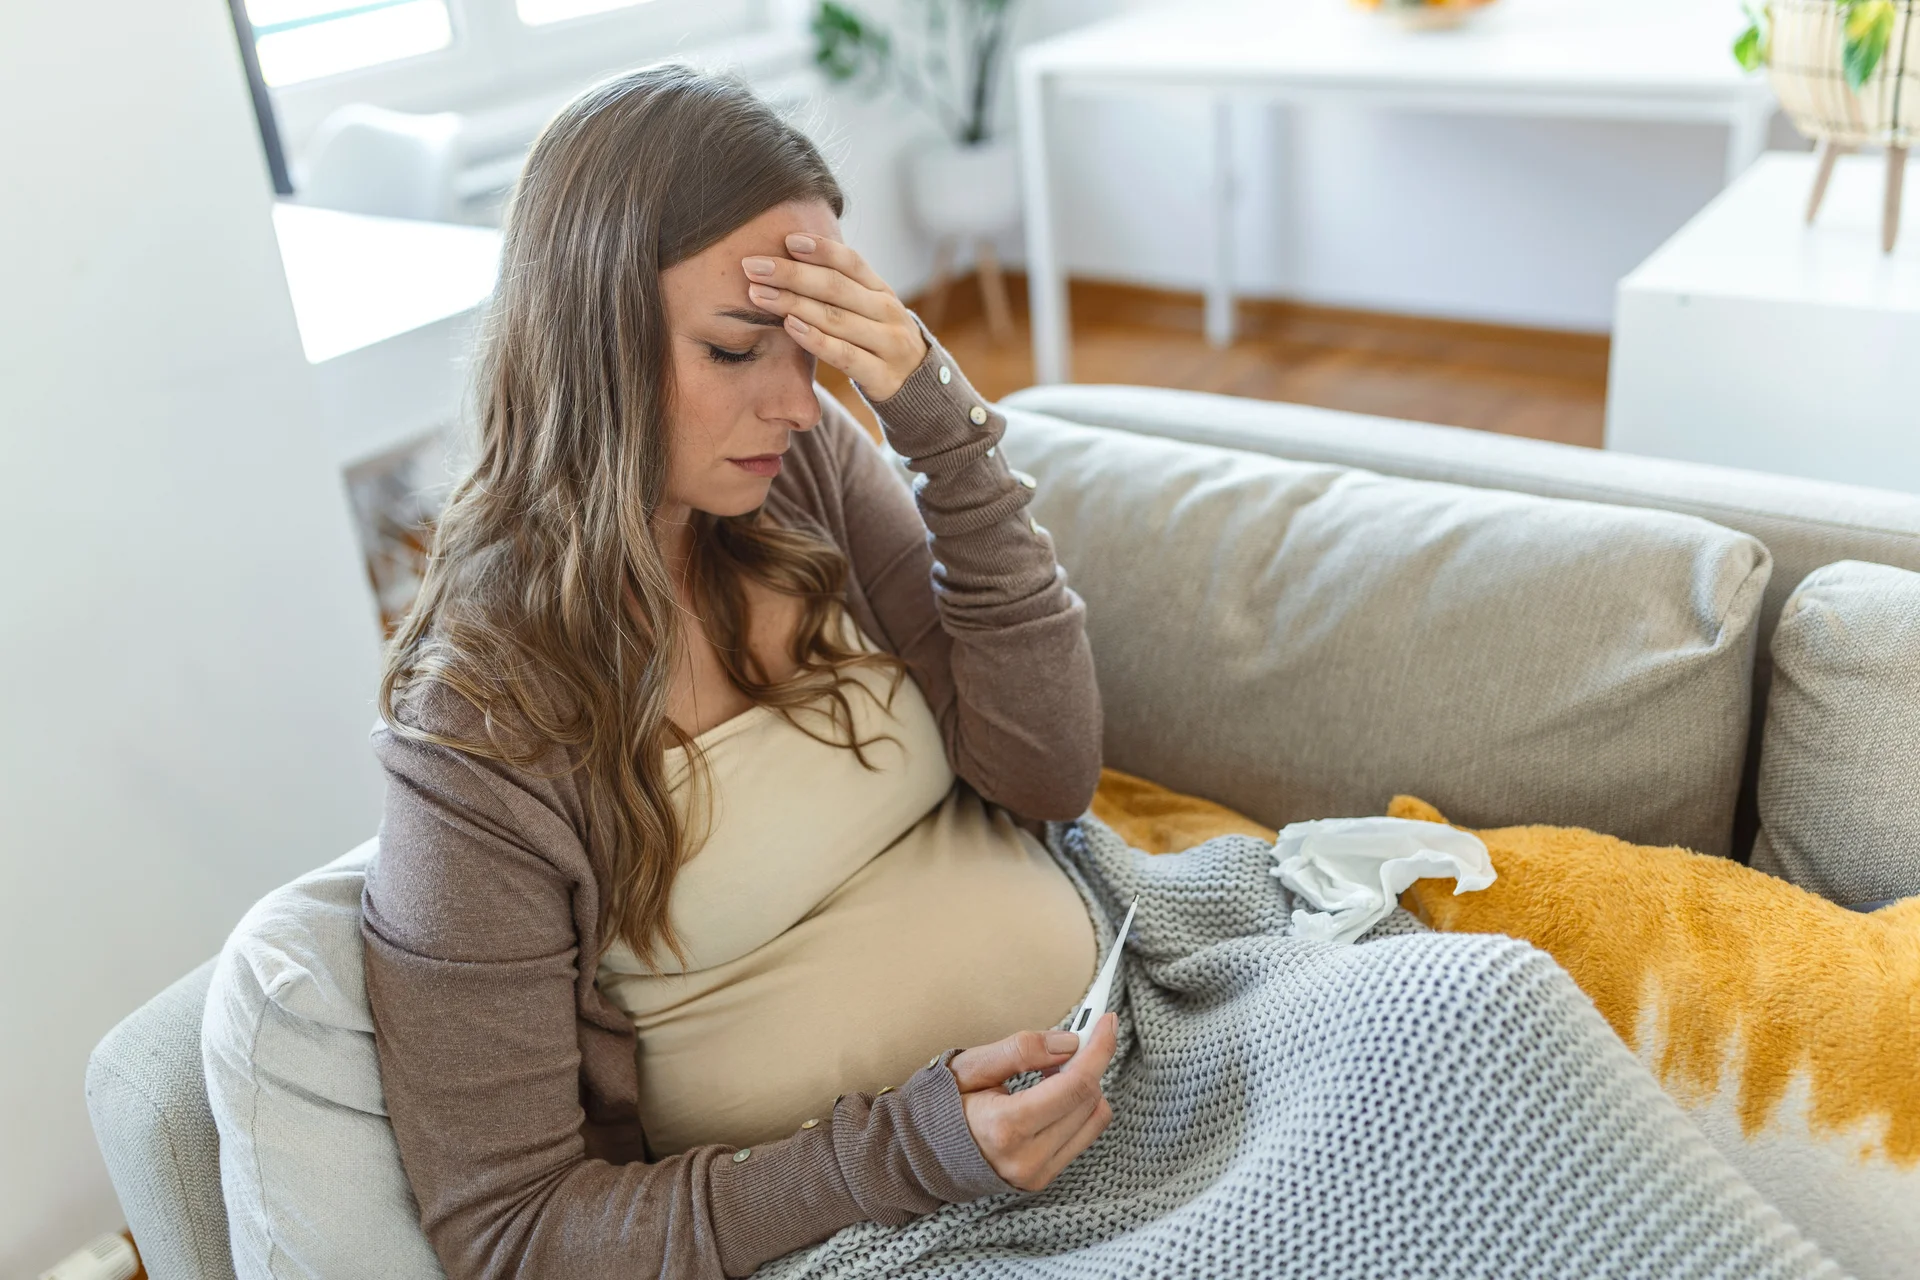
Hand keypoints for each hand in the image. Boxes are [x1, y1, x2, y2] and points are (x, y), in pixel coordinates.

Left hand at [742, 234, 928, 400]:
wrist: (917, 386)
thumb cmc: (877, 340)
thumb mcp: (869, 309)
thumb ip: (841, 287)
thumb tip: (790, 254)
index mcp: (881, 290)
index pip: (851, 262)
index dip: (820, 249)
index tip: (787, 239)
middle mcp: (887, 312)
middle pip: (836, 287)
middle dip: (791, 274)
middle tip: (753, 266)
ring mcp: (886, 343)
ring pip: (835, 318)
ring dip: (793, 303)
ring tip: (759, 293)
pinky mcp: (880, 375)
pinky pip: (842, 355)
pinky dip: (815, 339)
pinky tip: (789, 326)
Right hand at [947, 1014, 1117, 1191]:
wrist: (921, 1153)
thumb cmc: (942, 1105)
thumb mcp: (972, 1065)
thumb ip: (1021, 1051)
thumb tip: (1069, 1042)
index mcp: (1005, 1127)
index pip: (1074, 1085)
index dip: (1098, 1050)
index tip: (1108, 1022)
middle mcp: (1026, 1158)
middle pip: (1089, 1100)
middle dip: (1092, 1062)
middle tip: (1078, 1037)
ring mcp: (1036, 1173)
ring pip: (1093, 1119)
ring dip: (1085, 1085)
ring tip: (1052, 1071)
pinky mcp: (1042, 1178)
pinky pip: (1083, 1137)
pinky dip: (1079, 1108)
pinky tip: (1054, 1093)